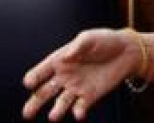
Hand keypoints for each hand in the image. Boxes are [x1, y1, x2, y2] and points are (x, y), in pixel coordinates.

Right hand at [21, 29, 141, 120]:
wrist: (127, 51)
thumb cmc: (106, 41)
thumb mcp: (90, 38)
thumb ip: (78, 46)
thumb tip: (66, 56)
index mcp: (59, 61)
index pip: (41, 71)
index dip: (34, 77)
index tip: (29, 83)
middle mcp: (64, 76)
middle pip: (44, 92)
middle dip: (34, 103)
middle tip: (26, 114)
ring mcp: (76, 87)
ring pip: (61, 103)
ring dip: (57, 111)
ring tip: (53, 117)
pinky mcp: (90, 96)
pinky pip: (81, 106)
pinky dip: (79, 111)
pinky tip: (79, 114)